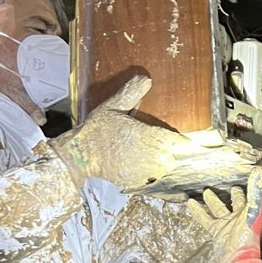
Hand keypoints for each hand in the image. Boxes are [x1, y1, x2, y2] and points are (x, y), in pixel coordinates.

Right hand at [51, 75, 183, 191]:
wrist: (79, 158)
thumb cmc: (95, 132)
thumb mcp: (112, 107)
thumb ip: (131, 93)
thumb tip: (145, 79)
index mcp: (151, 136)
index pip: (179, 141)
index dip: (182, 140)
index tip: (182, 138)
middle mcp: (153, 157)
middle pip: (175, 155)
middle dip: (170, 150)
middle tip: (159, 144)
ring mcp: (146, 173)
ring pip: (166, 168)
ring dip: (162, 162)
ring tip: (149, 154)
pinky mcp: (138, 184)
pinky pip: (153, 180)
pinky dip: (151, 174)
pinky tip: (141, 165)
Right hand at [187, 167, 261, 262]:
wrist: (237, 259)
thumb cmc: (247, 237)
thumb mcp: (252, 210)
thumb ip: (255, 191)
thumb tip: (258, 172)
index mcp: (249, 211)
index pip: (248, 195)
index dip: (247, 187)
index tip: (245, 176)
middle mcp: (238, 216)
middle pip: (233, 201)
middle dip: (230, 193)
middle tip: (224, 183)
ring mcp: (226, 224)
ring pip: (217, 208)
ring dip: (211, 201)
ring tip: (205, 192)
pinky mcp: (216, 231)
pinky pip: (205, 218)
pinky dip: (198, 211)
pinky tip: (191, 203)